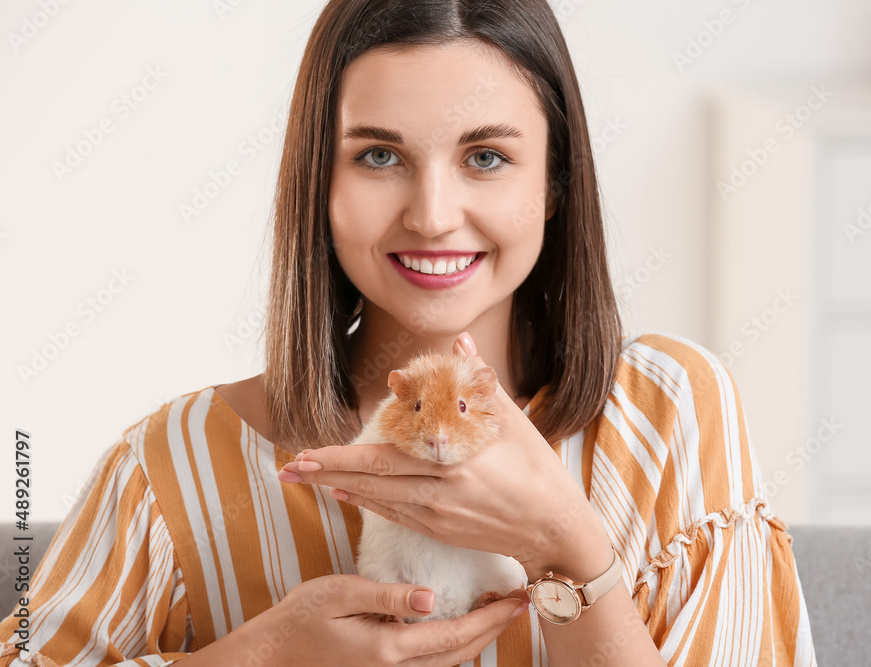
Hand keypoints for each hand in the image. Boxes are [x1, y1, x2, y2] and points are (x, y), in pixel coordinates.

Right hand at [238, 574, 527, 665]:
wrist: (269, 657)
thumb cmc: (300, 619)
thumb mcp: (340, 594)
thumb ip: (386, 596)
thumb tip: (432, 597)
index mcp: (389, 650)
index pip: (456, 635)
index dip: (492, 617)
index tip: (519, 598)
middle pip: (461, 654)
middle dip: (494, 628)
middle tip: (520, 600)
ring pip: (450, 665)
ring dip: (478, 638)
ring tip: (498, 608)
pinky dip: (455, 649)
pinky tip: (462, 627)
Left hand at [277, 332, 613, 580]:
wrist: (555, 528)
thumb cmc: (538, 469)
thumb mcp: (512, 420)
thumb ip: (478, 380)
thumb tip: (460, 341)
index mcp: (457, 457)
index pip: (388, 454)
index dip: (344, 455)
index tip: (309, 449)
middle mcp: (441, 488)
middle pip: (372, 479)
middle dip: (326, 473)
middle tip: (288, 467)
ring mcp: (438, 514)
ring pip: (378, 499)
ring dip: (338, 487)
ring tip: (304, 478)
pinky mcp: (440, 530)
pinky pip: (394, 515)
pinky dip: (367, 503)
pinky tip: (346, 494)